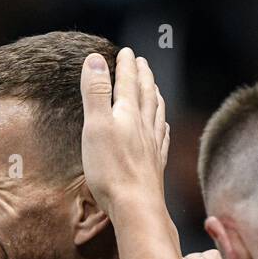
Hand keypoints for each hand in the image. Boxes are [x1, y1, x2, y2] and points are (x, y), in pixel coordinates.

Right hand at [79, 47, 168, 214]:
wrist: (136, 206)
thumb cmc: (111, 169)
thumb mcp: (95, 126)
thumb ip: (95, 92)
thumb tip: (94, 59)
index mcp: (127, 114)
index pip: (127, 83)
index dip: (126, 66)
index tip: (126, 52)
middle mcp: (143, 127)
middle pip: (146, 95)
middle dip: (143, 76)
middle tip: (142, 63)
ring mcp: (151, 146)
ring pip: (156, 114)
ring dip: (155, 97)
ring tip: (155, 88)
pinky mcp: (153, 164)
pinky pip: (161, 138)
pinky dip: (161, 125)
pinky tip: (163, 126)